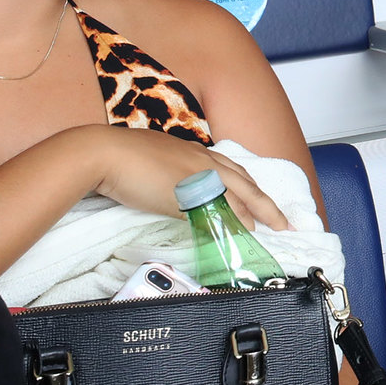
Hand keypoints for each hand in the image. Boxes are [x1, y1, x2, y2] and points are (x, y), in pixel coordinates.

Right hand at [83, 127, 288, 230]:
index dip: (250, 188)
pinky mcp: (185, 192)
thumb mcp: (157, 163)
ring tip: (269, 230)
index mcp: (196, 152)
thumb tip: (176, 192)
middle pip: (245, 183)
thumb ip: (173, 176)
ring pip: (237, 195)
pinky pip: (216, 209)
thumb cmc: (122, 157)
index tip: (262, 201)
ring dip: (254, 214)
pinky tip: (239, 232)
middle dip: (266, 204)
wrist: (103, 153)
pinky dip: (231, 222)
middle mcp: (202, 160)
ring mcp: (196, 175)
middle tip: (283, 221)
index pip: (233, 171)